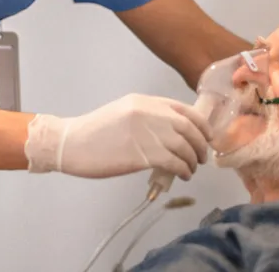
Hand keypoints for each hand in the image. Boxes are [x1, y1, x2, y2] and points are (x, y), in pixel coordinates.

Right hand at [24, 94, 212, 179]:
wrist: (72, 143)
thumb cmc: (95, 131)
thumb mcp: (124, 112)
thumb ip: (149, 116)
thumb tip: (174, 130)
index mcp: (145, 101)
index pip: (184, 109)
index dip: (201, 124)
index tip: (207, 136)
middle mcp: (149, 113)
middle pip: (189, 128)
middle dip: (201, 144)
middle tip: (201, 157)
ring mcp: (146, 133)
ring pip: (184, 147)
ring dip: (192, 161)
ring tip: (190, 170)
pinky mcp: (142, 154)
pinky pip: (174, 162)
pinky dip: (183, 170)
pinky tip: (182, 175)